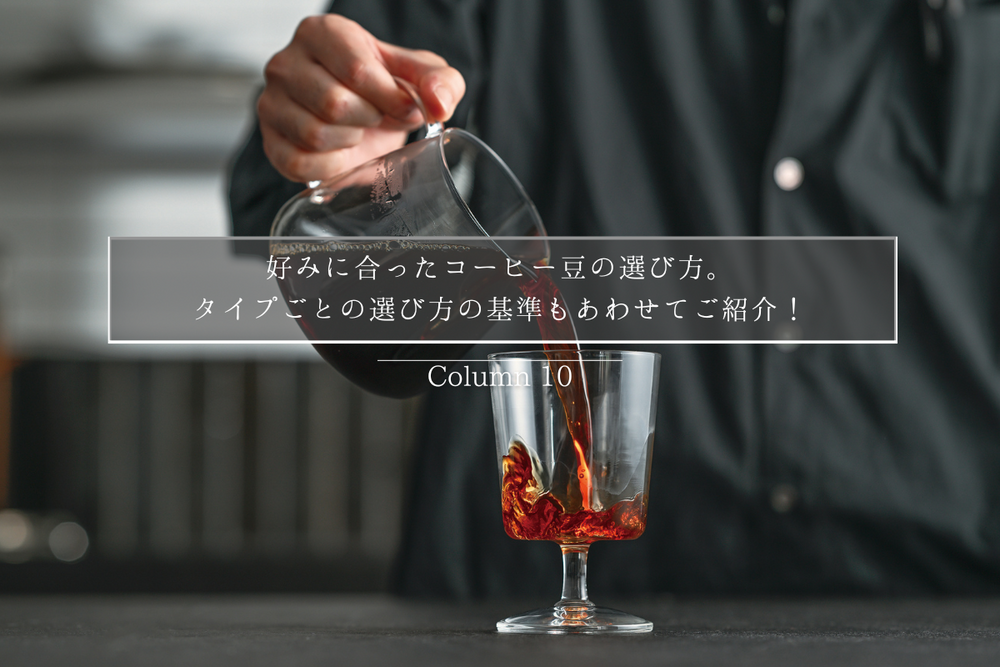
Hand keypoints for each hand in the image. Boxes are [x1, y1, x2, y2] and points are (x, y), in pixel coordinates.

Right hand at [257, 14, 465, 183]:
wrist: (362, 121)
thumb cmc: (384, 91)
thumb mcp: (421, 77)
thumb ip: (441, 82)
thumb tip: (438, 103)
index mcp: (322, 33)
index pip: (356, 69)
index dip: (390, 98)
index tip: (404, 107)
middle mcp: (286, 63)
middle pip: (334, 103)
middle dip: (369, 119)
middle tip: (376, 118)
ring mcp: (271, 103)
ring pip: (315, 134)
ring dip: (350, 141)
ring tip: (357, 130)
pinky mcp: (270, 142)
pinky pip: (299, 163)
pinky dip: (330, 167)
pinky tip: (341, 153)